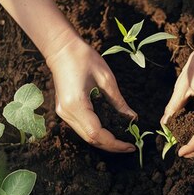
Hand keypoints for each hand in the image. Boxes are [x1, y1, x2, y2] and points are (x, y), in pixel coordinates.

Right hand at [47, 33, 136, 152]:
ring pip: (86, 136)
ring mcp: (63, 113)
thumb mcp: (106, 79)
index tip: (131, 145)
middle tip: (130, 145)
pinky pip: (82, 128)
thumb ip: (118, 102)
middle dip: (111, 145)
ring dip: (104, 140)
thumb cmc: (84, 58)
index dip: (115, 143)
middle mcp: (67, 113)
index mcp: (76, 105)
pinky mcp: (64, 110)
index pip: (96, 134)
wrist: (61, 48)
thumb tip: (132, 118)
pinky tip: (110, 130)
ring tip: (122, 140)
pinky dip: (97, 132)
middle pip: (90, 139)